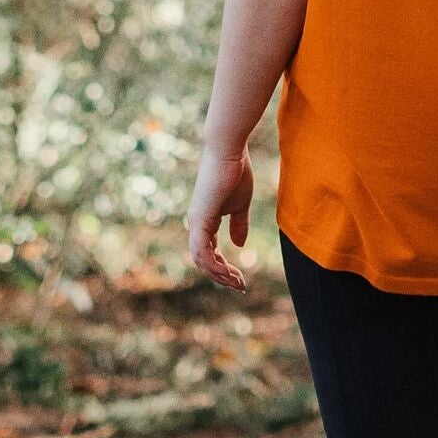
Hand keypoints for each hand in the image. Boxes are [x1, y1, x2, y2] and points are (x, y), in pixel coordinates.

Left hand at [187, 145, 254, 291]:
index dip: (224, 268)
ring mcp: (196, 222)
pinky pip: (202, 251)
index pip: (210, 252)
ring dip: (219, 275)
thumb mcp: (240, 205)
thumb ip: (239, 225)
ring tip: (238, 283)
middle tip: (240, 287)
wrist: (229, 151)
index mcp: (205, 221)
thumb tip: (239, 244)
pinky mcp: (200, 219)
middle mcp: (197, 224)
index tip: (241, 278)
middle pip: (204, 261)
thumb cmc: (235, 172)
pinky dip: (214, 265)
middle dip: (222, 277)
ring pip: (201, 260)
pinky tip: (228, 273)